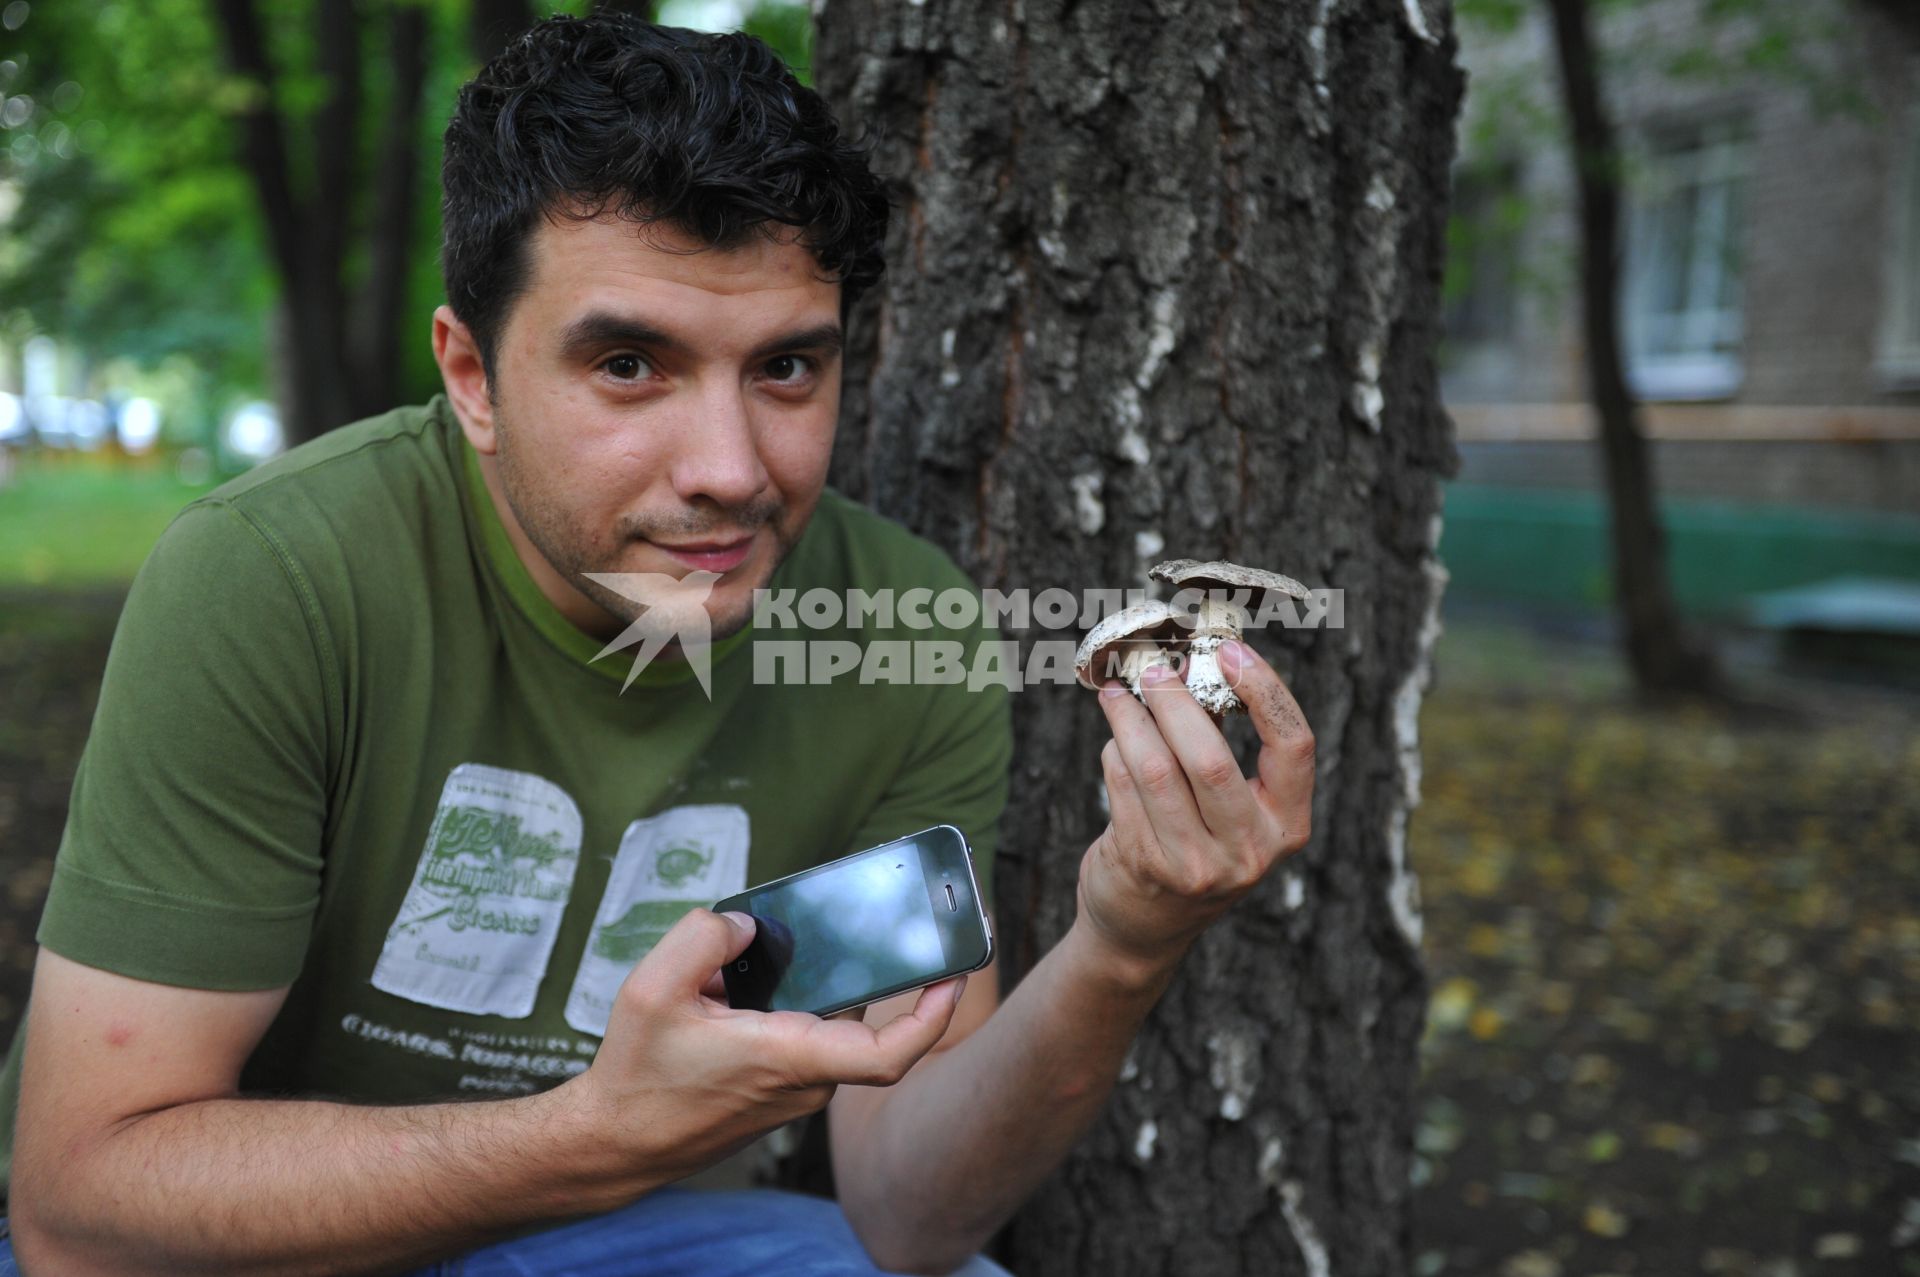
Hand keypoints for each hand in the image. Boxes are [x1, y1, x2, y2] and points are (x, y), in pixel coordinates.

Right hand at [566, 908, 965, 1187]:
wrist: (616, 1142)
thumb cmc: (638, 1076)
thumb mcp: (652, 989)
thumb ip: (703, 939)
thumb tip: (748, 925)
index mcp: (789, 1058)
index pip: (888, 1053)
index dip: (932, 1016)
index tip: (954, 974)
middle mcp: (804, 1081)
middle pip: (861, 1020)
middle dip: (868, 970)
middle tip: (886, 917)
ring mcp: (795, 1091)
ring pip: (827, 1026)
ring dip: (812, 986)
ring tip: (780, 943)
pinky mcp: (779, 1092)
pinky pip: (805, 1040)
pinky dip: (791, 1005)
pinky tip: (751, 978)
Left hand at [1079, 638, 1314, 971]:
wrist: (1145, 928)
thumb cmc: (1194, 846)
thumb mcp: (1229, 808)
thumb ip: (1218, 741)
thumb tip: (1190, 664)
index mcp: (1287, 826)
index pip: (1294, 746)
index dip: (1264, 690)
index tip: (1229, 650)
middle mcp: (1248, 851)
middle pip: (1210, 758)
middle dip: (1175, 701)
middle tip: (1154, 668)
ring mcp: (1193, 864)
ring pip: (1154, 768)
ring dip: (1130, 718)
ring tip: (1118, 692)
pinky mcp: (1142, 863)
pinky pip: (1121, 784)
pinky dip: (1114, 751)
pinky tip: (1114, 738)